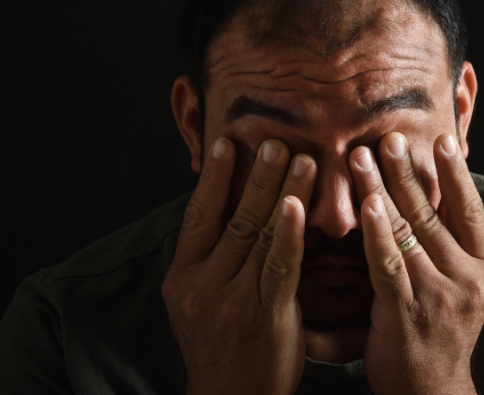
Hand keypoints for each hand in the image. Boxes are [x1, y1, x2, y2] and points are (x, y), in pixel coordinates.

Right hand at [161, 138, 316, 394]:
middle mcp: (200, 285)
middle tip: (275, 140)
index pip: (197, 216)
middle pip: (232, 218)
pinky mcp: (265, 315)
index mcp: (182, 278)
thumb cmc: (223, 344)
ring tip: (300, 158)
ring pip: (258, 235)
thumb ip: (211, 260)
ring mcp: (231, 301)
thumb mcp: (197, 302)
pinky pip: (279, 266)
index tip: (227, 143)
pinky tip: (298, 205)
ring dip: (281, 192)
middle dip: (256, 176)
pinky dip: (289, 232)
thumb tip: (230, 208)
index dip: (213, 178)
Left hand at [349, 132, 483, 394]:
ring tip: (361, 157)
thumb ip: (451, 244)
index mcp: (483, 267)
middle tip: (388, 137)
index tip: (441, 138)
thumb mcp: (462, 286)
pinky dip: (375, 230)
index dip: (455, 173)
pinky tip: (364, 205)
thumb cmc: (440, 329)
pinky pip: (387, 262)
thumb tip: (436, 191)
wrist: (431, 391)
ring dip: (381, 189)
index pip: (471, 209)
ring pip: (406, 230)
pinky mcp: (405, 311)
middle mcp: (467, 278)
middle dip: (407, 170)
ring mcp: (437, 295)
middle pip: (433, 212)